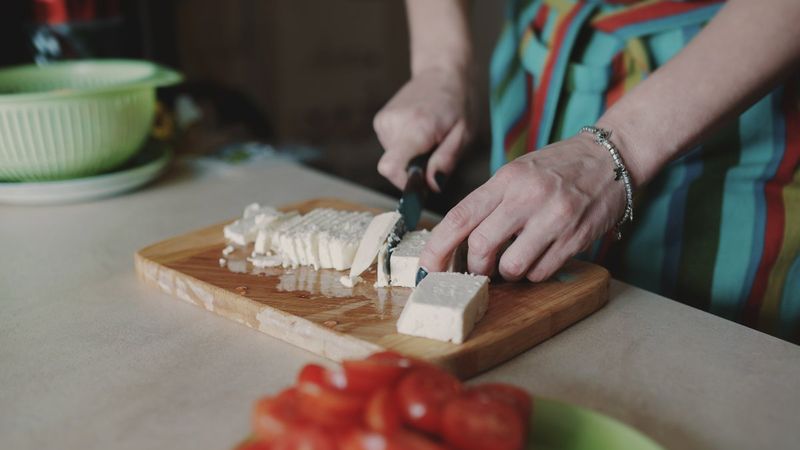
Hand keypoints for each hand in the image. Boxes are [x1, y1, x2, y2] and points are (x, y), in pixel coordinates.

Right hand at [373, 66, 473, 191]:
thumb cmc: (458, 102)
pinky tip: (419, 132)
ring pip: (393, 159)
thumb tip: (431, 186)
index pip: (391, 167)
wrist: (442, 72)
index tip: (422, 179)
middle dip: (415, 169)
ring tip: (428, 137)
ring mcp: (383, 121)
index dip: (405, 183)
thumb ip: (446, 161)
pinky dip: (405, 147)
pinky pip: (391, 148)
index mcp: (417, 127)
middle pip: (395, 168)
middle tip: (435, 150)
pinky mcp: (380, 121)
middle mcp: (394, 124)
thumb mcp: (464, 134)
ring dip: (411, 157)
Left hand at [418, 134, 626, 281]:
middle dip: (475, 266)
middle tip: (480, 268)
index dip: (437, 248)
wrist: (609, 157)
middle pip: (481, 246)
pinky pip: (541, 272)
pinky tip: (539, 258)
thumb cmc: (557, 168)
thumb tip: (459, 243)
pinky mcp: (576, 238)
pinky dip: (534, 273)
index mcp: (505, 179)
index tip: (427, 267)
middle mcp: (527, 197)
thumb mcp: (516, 173)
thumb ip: (489, 203)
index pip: (459, 218)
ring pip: (511, 266)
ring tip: (514, 261)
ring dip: (507, 273)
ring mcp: (553, 218)